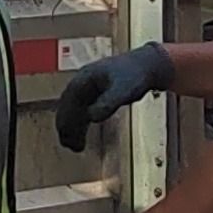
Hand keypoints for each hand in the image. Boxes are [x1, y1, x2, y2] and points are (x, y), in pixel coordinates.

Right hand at [53, 43, 171, 151]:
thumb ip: (107, 103)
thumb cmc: (135, 75)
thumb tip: (90, 118)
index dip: (65, 118)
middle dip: (66, 126)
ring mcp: (89, 89)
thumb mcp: (123, 90)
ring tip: (75, 147)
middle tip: (68, 145)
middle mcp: (83, 83)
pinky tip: (82, 137)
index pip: (68, 100)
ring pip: (74, 111)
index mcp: (84, 78)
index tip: (65, 135)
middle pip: (68, 107)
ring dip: (72, 128)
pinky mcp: (96, 95)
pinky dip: (81, 125)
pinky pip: (83, 112)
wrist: (147, 65)